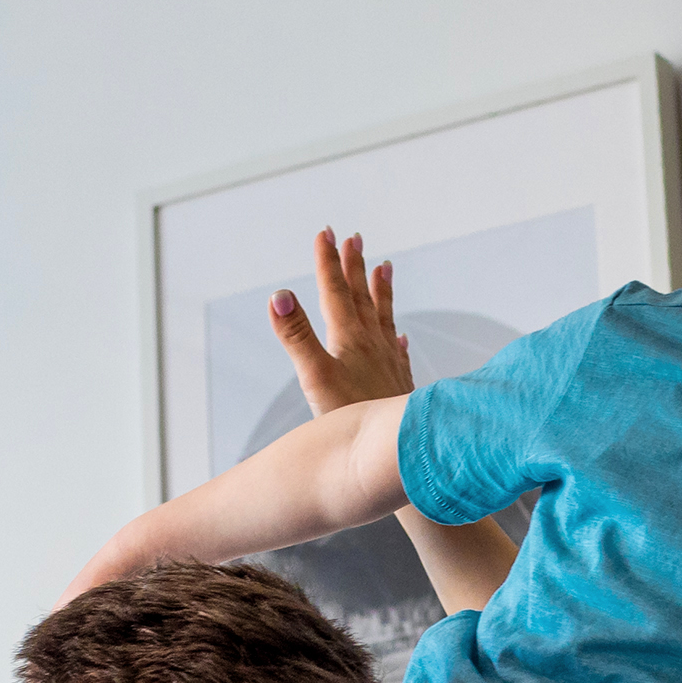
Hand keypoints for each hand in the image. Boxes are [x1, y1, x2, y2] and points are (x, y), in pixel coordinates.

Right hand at [272, 230, 415, 413]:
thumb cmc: (353, 416)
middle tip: (354, 238)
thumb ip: (296, 335)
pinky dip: (398, 339)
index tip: (325, 233)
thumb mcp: (314, 376)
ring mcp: (389, 364)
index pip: (335, 292)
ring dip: (381, 292)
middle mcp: (373, 345)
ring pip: (385, 319)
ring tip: (384, 267)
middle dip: (354, 267)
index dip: (327, 261)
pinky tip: (403, 338)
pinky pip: (399, 353)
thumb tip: (278, 294)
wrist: (396, 449)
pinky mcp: (399, 386)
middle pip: (361, 298)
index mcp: (349, 339)